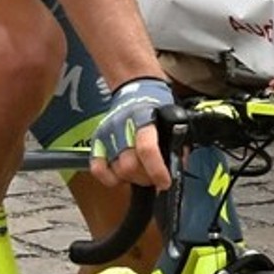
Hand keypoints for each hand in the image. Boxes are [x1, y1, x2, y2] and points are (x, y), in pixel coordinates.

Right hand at [87, 78, 175, 192]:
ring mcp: (107, 134)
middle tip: (154, 177)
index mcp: (144, 118)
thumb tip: (174, 171)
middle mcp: (122, 126)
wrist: (136, 90)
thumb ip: (175, 146)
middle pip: (129, 166)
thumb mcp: (174, 121)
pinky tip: (122, 176)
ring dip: (132, 179)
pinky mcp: (98, 141)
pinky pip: (98, 168)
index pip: (146, 149)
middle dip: (146, 178)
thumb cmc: (156, 107)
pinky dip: (109, 178)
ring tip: (142, 174)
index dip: (156, 170)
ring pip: (117, 170)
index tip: (165, 182)